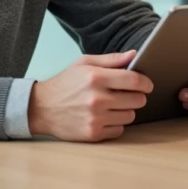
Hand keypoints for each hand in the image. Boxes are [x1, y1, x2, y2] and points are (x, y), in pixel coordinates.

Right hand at [28, 51, 152, 141]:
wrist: (41, 108)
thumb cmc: (65, 84)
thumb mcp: (84, 63)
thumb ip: (111, 59)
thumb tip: (134, 54)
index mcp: (95, 78)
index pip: (134, 80)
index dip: (146, 82)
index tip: (147, 84)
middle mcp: (97, 99)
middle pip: (137, 100)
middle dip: (136, 96)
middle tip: (128, 94)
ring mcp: (95, 118)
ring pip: (130, 116)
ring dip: (126, 110)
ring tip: (113, 105)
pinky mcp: (93, 134)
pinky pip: (119, 130)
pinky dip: (116, 124)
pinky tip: (105, 117)